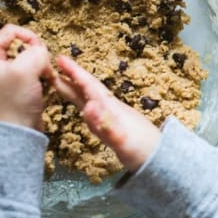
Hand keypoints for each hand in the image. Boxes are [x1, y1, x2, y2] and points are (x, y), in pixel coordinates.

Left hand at [0, 25, 54, 129]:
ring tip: (46, 78)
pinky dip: (42, 76)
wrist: (16, 133)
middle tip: (43, 67)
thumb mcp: (26, 70)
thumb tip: (41, 51)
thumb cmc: (15, 100)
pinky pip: (33, 73)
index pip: (10, 31)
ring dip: (42, 66)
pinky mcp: (17, 87)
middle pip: (21, 45)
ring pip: (30, 59)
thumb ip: (36, 52)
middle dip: (37, 53)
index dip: (28, 36)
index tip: (40, 50)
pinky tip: (46, 85)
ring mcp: (6, 77)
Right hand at [52, 54, 159, 172]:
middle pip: (90, 89)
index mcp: (112, 109)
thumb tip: (89, 106)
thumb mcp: (122, 142)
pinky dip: (87, 103)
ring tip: (61, 81)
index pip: (90, 87)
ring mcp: (115, 117)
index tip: (60, 58)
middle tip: (55, 63)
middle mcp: (113, 109)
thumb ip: (106, 126)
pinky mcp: (116, 126)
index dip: (75, 73)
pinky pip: (96, 110)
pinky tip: (85, 105)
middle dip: (73, 76)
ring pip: (92, 98)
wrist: (163, 160)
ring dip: (76, 88)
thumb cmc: (142, 151)